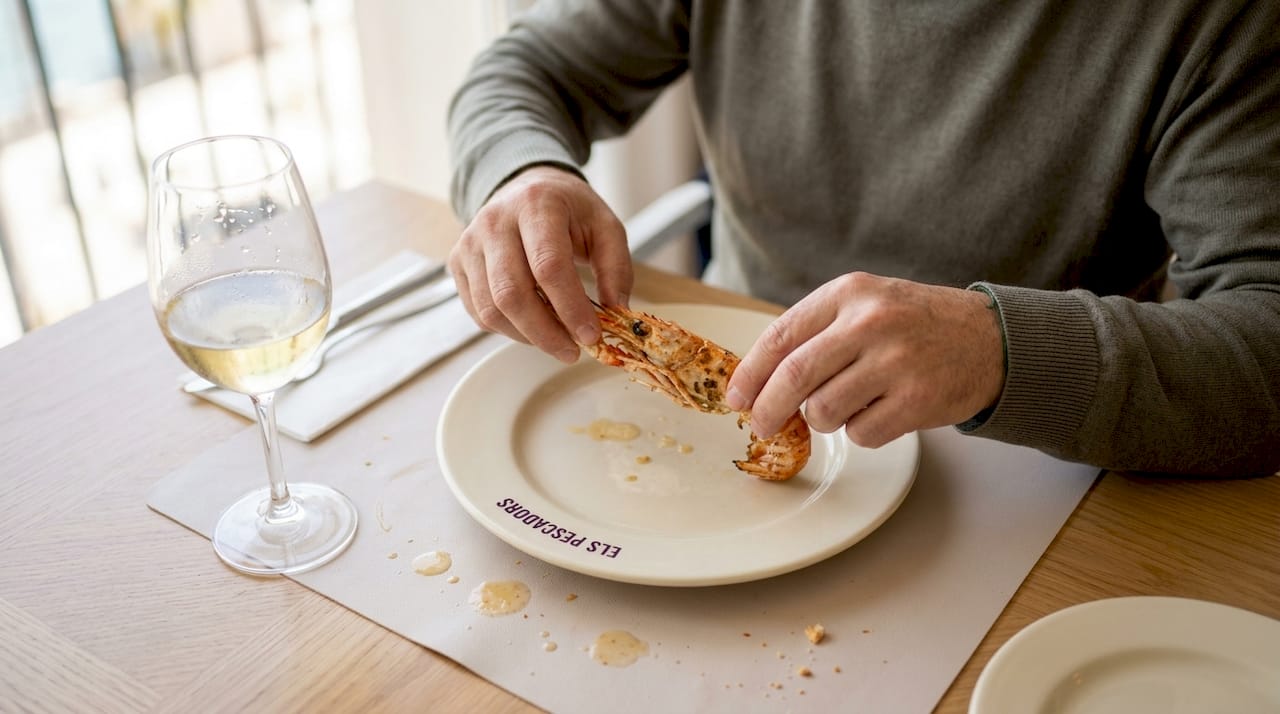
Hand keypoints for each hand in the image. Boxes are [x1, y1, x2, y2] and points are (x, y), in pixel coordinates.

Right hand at [448, 165, 632, 362]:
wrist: (526, 187)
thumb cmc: (569, 211)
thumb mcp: (605, 226)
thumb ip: (616, 268)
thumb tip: (615, 311)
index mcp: (536, 204)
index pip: (548, 266)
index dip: (570, 307)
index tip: (591, 336)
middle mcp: (494, 221)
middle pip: (512, 293)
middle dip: (546, 333)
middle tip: (573, 351)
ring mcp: (470, 243)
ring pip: (491, 309)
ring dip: (527, 336)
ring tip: (557, 340)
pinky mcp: (458, 263)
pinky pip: (479, 312)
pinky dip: (508, 330)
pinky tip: (533, 326)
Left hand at [725, 272, 1004, 447]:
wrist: (991, 339)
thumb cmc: (916, 324)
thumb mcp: (866, 304)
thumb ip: (817, 332)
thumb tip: (758, 380)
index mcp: (849, 293)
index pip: (781, 336)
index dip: (750, 373)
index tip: (736, 397)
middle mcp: (871, 322)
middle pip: (794, 378)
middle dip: (767, 409)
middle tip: (760, 425)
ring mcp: (896, 361)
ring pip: (823, 411)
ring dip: (824, 420)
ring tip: (849, 404)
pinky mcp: (917, 400)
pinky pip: (861, 434)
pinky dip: (861, 432)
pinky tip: (882, 412)